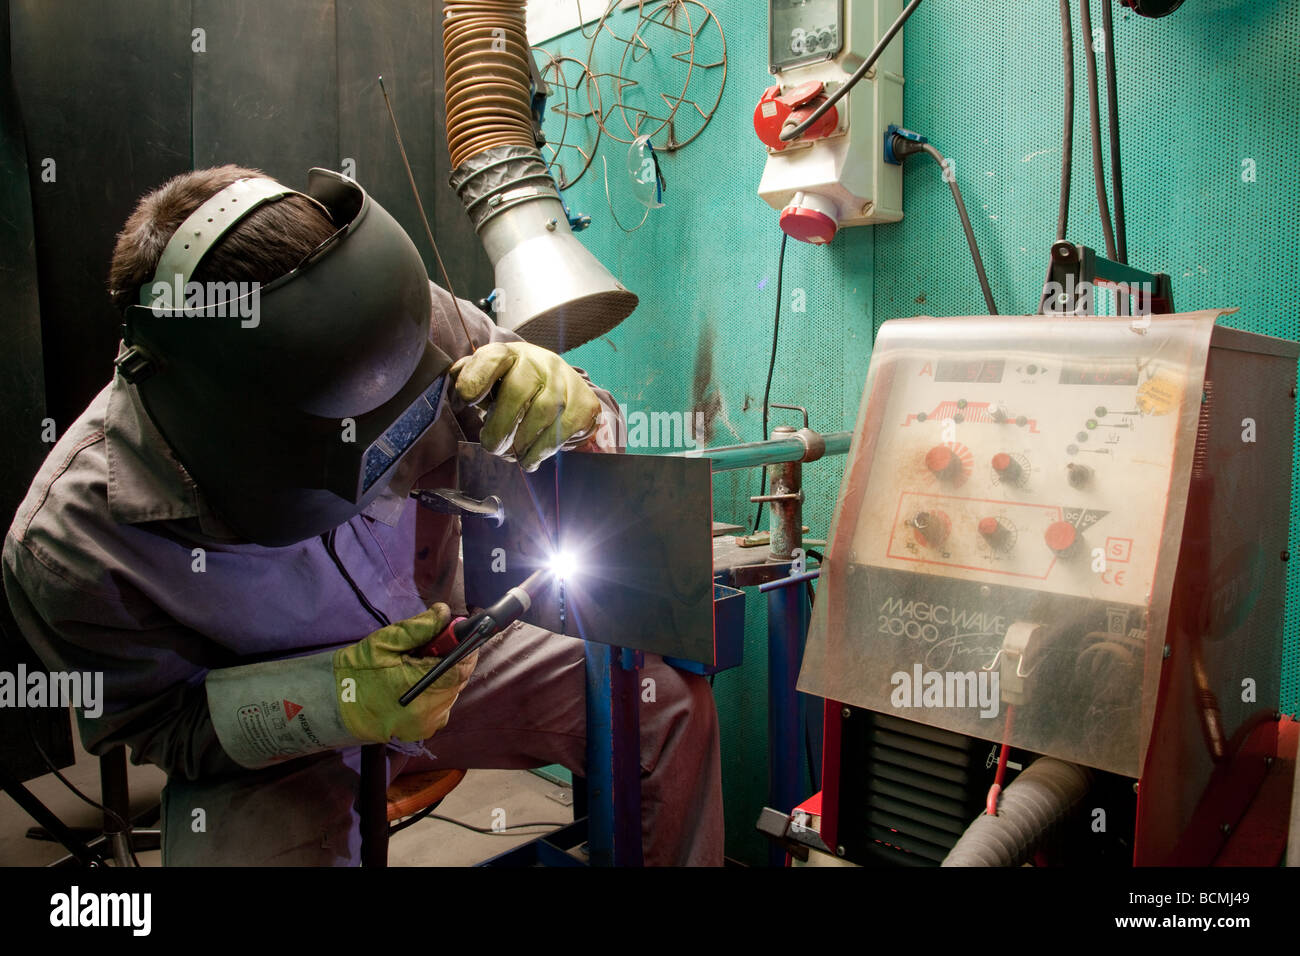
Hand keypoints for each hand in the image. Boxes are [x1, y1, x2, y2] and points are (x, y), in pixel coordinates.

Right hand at [332, 603, 476, 742]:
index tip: (460, 633)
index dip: (466, 649)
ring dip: (444, 675)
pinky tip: (416, 682)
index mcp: (418, 689)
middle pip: (457, 680)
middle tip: (433, 646)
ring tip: (419, 665)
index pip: (460, 668)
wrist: (334, 704)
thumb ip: (419, 627)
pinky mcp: (422, 731)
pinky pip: (441, 705)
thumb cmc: (357, 670)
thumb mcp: (385, 642)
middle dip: (452, 660)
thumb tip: (445, 613)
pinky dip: (436, 691)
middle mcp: (428, 713)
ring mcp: (425, 725)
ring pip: (451, 692)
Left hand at [450, 341, 600, 470]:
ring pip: (542, 414)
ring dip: (522, 443)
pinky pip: (561, 432)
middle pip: (518, 392)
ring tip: (512, 454)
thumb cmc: (518, 386)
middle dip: (500, 426)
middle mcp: (540, 363)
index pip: (493, 358)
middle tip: (491, 446)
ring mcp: (566, 382)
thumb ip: (471, 381)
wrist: (565, 388)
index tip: (468, 399)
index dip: (477, 377)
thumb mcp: (493, 379)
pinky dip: (541, 451)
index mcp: (510, 355)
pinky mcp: (584, 404)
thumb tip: (456, 393)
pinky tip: (530, 457)